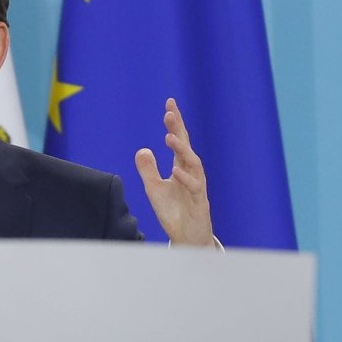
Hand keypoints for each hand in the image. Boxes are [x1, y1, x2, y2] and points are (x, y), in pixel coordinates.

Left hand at [135, 98, 213, 245]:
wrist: (187, 238)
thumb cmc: (174, 212)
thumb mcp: (154, 189)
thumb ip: (148, 170)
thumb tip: (142, 149)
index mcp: (181, 167)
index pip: (179, 140)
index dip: (175, 122)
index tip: (169, 103)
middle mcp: (191, 173)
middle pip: (187, 146)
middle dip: (179, 129)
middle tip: (170, 113)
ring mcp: (197, 186)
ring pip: (194, 163)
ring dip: (182, 149)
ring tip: (169, 137)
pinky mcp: (199, 202)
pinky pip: (195, 187)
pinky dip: (185, 178)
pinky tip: (174, 170)